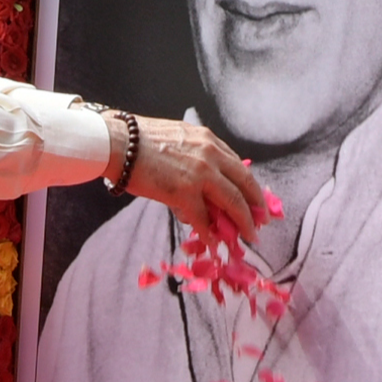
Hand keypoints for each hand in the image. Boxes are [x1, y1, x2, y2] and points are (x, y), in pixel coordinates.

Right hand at [116, 115, 264, 238]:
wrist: (119, 142)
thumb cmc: (141, 140)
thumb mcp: (179, 137)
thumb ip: (196, 154)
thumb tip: (203, 178)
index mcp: (209, 141)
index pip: (239, 166)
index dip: (249, 186)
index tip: (256, 199)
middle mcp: (211, 155)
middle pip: (244, 184)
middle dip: (255, 206)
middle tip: (262, 221)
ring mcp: (200, 174)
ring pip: (232, 203)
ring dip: (242, 223)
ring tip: (247, 236)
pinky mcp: (183, 192)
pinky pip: (203, 219)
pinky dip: (210, 234)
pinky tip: (214, 244)